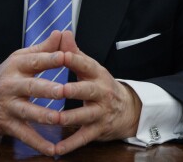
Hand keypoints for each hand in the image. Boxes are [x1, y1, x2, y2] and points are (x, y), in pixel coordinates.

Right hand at [0, 30, 66, 156]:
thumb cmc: (10, 74)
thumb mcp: (23, 58)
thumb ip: (45, 48)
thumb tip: (63, 33)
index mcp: (17, 66)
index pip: (35, 61)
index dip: (50, 58)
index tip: (66, 56)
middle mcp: (11, 85)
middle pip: (31, 87)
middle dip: (47, 89)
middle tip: (63, 90)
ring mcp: (9, 106)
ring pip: (27, 112)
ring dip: (43, 116)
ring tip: (59, 119)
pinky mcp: (8, 124)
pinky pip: (24, 135)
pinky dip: (38, 143)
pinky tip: (52, 149)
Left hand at [55, 31, 142, 155]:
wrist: (127, 109)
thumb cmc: (100, 85)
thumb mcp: (91, 68)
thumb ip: (74, 52)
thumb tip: (63, 33)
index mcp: (97, 74)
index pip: (86, 64)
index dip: (74, 59)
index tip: (61, 54)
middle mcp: (101, 92)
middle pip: (88, 90)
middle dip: (74, 90)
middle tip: (59, 90)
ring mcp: (100, 112)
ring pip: (85, 115)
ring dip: (70, 117)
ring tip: (55, 119)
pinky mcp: (98, 129)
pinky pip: (83, 137)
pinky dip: (70, 145)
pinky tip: (56, 150)